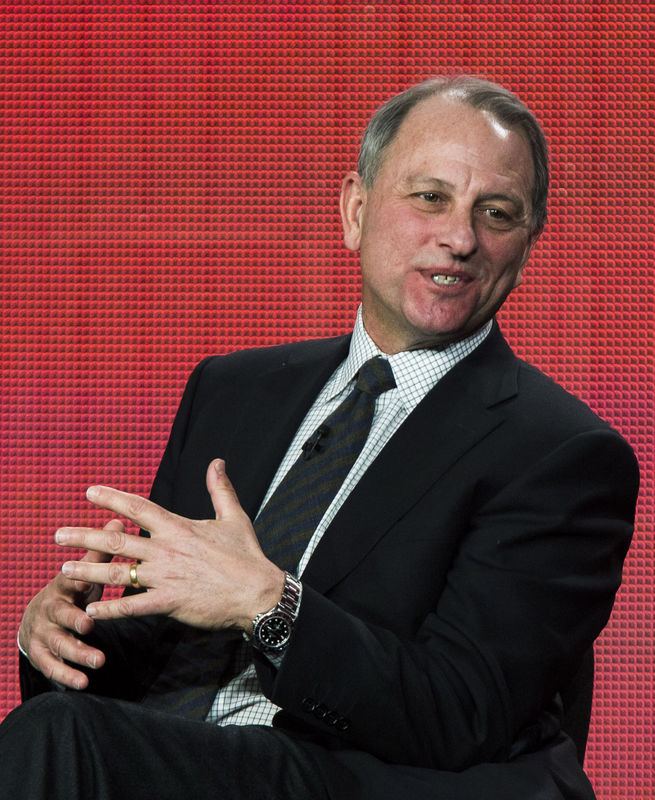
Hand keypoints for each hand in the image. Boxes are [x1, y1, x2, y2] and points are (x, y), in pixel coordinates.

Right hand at [18, 519, 122, 689]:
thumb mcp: (85, 572)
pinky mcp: (41, 654)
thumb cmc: (73, 591)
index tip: (85, 581)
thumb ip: (102, 553)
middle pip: (60, 615)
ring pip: (58, 643)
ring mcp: (43, 633)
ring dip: (77, 653)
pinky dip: (66, 675)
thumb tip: (121, 519)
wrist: (39, 617)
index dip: (76, 580)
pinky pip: (51, 667)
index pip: (69, 581)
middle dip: (74, 620)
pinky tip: (83, 683)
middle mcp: (50, 609)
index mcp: (63, 585)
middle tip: (90, 626)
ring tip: (99, 661)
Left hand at [55, 459, 284, 632]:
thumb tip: (217, 461)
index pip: (138, 508)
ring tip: (63, 570)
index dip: (112, 499)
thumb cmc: (246, 555)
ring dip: (88, 571)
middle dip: (84, 536)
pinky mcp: (169, 603)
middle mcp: (166, 550)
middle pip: (117, 540)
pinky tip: (91, 609)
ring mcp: (166, 577)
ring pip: (118, 573)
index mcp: (179, 527)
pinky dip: (110, 608)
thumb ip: (220, 489)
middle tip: (57, 535)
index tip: (90, 492)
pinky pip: (133, 606)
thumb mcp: (233, 517)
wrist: (257, 592)